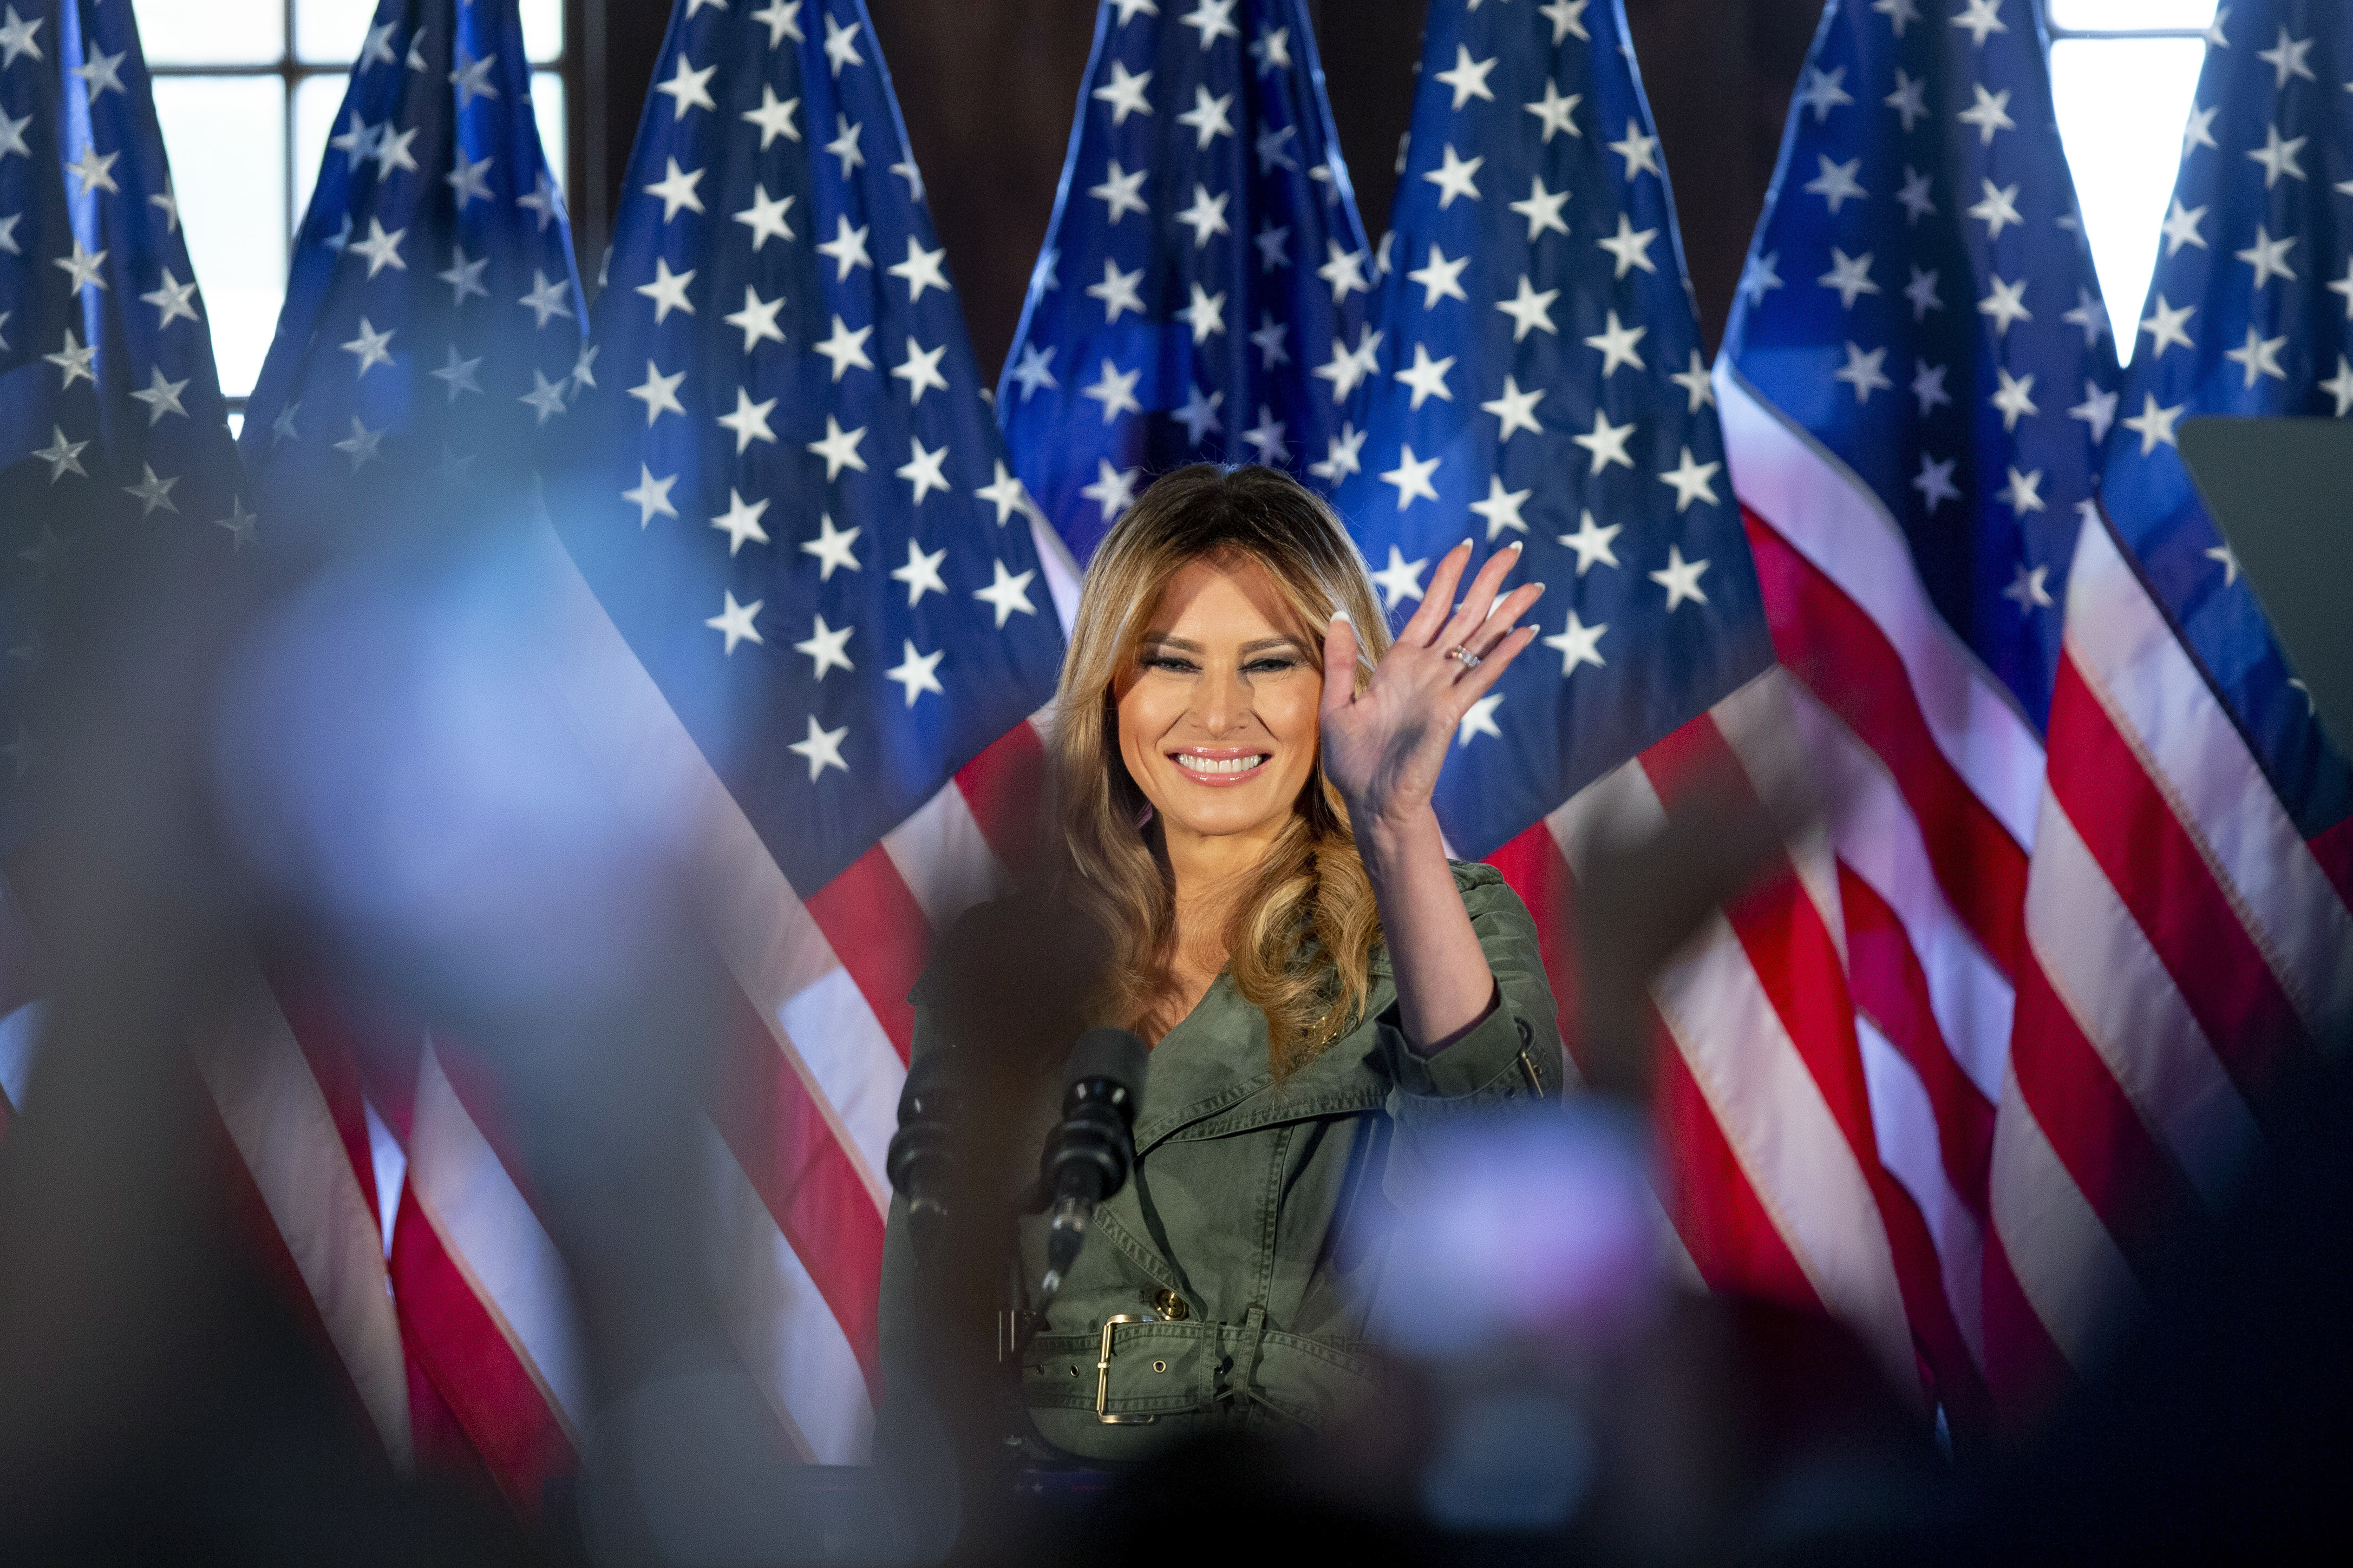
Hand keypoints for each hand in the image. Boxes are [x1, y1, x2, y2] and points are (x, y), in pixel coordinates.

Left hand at [1319, 541, 1542, 835]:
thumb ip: (1340, 660)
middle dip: (1488, 582)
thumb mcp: (1336, 704)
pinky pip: (1481, 675)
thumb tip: (1337, 614)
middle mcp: (1427, 670)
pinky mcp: (1451, 710)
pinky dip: (1504, 653)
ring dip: (1508, 612)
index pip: (1430, 609)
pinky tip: (1527, 632)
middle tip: (1514, 550)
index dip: (1448, 577)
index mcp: (1399, 663)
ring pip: (1481, 639)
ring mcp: (1443, 688)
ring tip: (1533, 586)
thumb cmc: (1353, 761)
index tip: (1466, 547)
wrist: (1370, 801)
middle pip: (1465, 614)